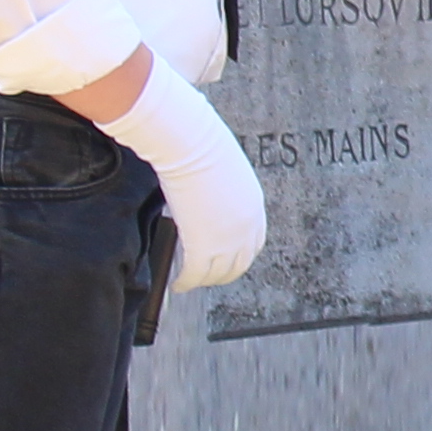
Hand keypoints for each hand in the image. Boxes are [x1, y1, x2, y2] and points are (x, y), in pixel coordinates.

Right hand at [95, 70, 268, 292]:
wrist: (192, 146)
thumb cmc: (202, 148)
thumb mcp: (224, 173)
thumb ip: (222, 192)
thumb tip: (205, 196)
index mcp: (254, 208)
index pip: (254, 243)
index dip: (239, 255)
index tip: (226, 259)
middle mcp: (247, 228)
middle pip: (239, 264)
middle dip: (222, 273)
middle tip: (205, 275)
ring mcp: (228, 240)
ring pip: (217, 274)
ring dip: (203, 281)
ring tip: (188, 282)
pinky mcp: (204, 247)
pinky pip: (194, 275)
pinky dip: (185, 283)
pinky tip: (177, 284)